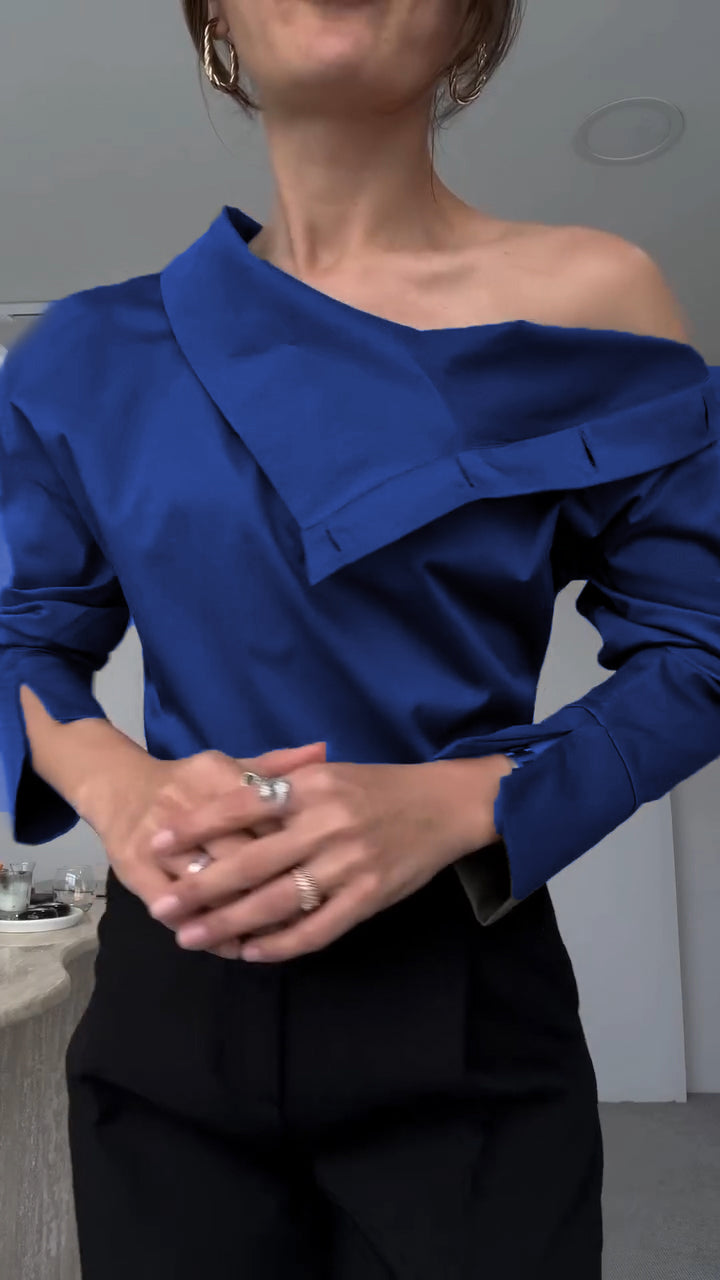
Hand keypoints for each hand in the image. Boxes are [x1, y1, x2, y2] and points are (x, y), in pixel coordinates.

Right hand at [99, 740, 327, 958]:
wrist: (119, 786)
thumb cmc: (188, 781)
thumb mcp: (229, 764)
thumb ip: (276, 766)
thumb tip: (323, 752)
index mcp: (213, 776)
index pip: (260, 813)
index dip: (292, 842)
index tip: (321, 863)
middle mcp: (185, 808)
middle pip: (236, 854)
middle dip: (271, 884)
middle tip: (306, 910)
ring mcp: (158, 844)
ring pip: (207, 888)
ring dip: (241, 916)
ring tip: (275, 934)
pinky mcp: (136, 872)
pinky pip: (176, 911)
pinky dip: (206, 932)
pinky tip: (235, 947)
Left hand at [147, 755, 513, 962]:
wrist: (446, 805)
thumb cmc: (380, 787)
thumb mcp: (329, 771)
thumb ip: (282, 782)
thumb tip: (225, 795)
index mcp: (312, 786)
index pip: (241, 805)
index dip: (197, 826)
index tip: (158, 842)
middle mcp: (327, 824)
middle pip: (250, 861)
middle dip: (200, 888)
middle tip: (162, 908)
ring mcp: (349, 864)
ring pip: (277, 901)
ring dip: (229, 923)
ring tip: (193, 938)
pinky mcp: (369, 897)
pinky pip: (318, 928)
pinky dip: (282, 944)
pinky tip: (252, 952)